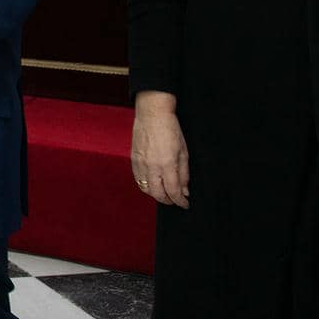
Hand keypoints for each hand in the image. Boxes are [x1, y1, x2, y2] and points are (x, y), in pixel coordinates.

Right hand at [131, 91, 189, 207]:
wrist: (152, 114)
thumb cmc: (170, 129)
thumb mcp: (184, 152)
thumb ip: (184, 173)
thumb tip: (184, 190)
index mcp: (167, 164)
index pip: (173, 191)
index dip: (180, 201)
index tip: (185, 204)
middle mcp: (152, 166)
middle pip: (158, 194)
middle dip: (168, 201)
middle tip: (176, 200)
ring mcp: (140, 163)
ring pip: (146, 189)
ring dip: (156, 194)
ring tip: (165, 192)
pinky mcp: (133, 160)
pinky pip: (138, 180)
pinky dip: (146, 185)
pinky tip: (153, 183)